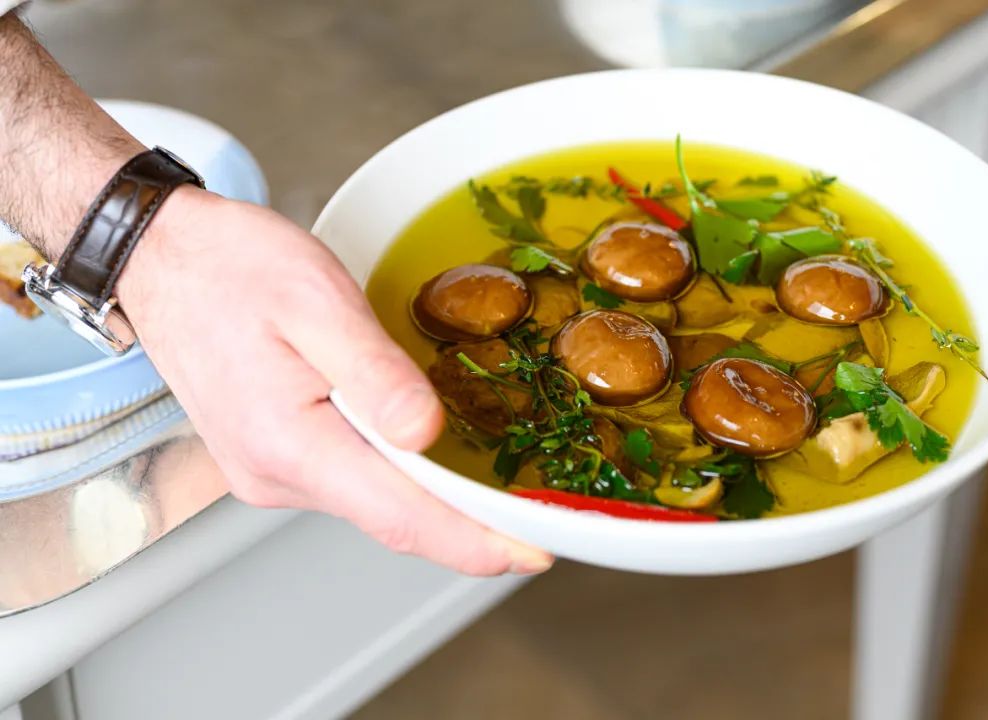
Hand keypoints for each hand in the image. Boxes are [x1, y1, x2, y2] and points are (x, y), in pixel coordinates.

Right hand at [118, 186, 552, 575]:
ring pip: (373, 501)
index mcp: (287, 441)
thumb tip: (425, 434)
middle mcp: (274, 473)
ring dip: (433, 498)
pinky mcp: (272, 458)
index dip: (473, 541)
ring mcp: (269, 472)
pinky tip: (425, 455)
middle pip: (393, 518)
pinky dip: (396, 477)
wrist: (163, 260)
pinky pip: (349, 480)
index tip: (532, 552)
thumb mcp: (316, 300)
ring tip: (493, 485)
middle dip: (468, 524)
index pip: (399, 517)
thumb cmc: (231, 268)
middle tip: (535, 515)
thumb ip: (374, 373)